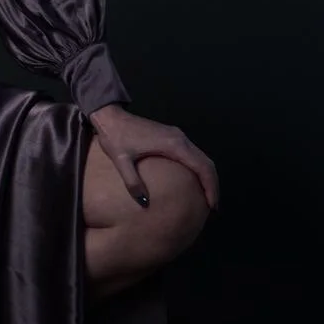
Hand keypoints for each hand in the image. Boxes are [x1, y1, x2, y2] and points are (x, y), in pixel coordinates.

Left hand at [88, 104, 218, 209]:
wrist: (110, 117)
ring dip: (207, 177)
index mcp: (173, 144)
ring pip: (201, 158)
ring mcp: (177, 137)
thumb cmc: (115, 137)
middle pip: (207, 163)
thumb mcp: (121, 161)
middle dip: (212, 185)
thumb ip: (133, 183)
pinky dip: (198, 169)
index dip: (210, 187)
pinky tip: (194, 183)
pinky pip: (193, 155)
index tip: (212, 205)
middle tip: (212, 207)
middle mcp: (180, 139)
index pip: (202, 167)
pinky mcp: (172, 137)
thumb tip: (145, 204)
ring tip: (206, 198)